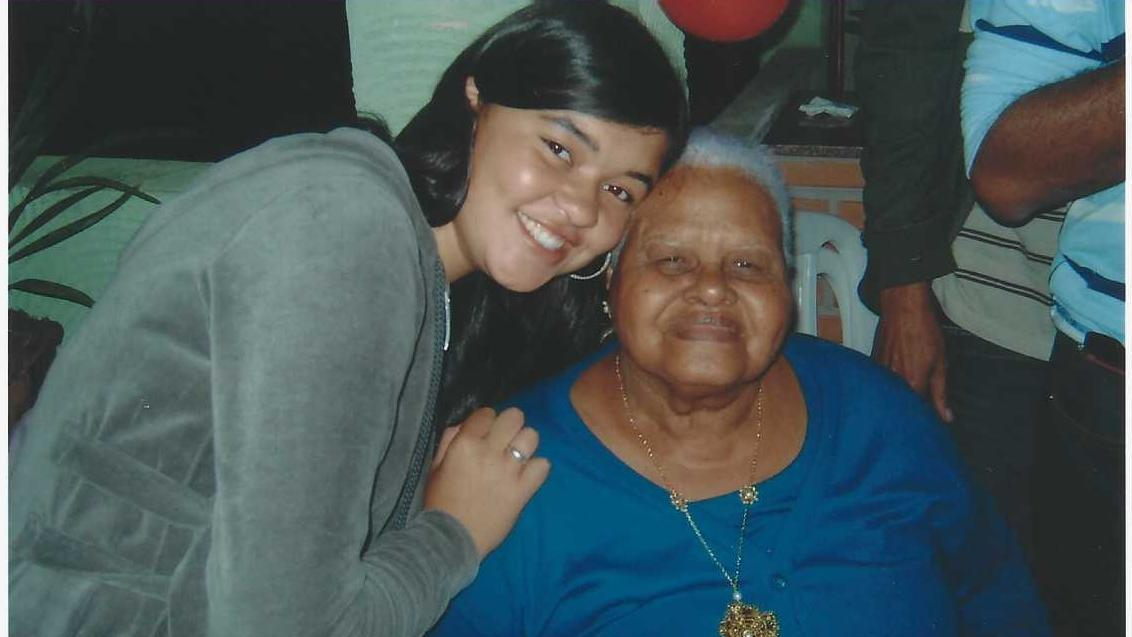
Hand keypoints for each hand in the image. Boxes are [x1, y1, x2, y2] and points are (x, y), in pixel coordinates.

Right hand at [424, 407, 549, 558]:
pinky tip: (526, 476)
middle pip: (514, 416)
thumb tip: (466, 424)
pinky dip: (536, 469)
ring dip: (525, 444)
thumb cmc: (440, 502)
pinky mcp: (523, 490)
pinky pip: (543, 466)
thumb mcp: (435, 467)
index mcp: (465, 444)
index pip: (486, 413)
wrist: (450, 539)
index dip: (487, 421)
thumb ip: (449, 440)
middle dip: (510, 425)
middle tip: (505, 440)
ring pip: (532, 436)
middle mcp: (489, 452)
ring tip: (518, 456)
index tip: (485, 432)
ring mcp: (509, 471)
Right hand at [873, 283, 951, 421]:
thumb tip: (946, 416)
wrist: (903, 307)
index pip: (917, 412)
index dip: (925, 418)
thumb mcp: (940, 362)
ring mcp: (880, 372)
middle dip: (909, 411)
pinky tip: (894, 384)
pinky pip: (880, 382)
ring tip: (905, 398)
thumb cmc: (922, 329)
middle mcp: (893, 380)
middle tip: (918, 413)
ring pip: (889, 395)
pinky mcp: (873, 363)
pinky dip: (887, 387)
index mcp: (912, 382)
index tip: (930, 422)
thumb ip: (941, 393)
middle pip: (900, 405)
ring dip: (897, 399)